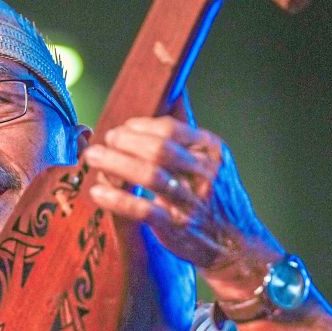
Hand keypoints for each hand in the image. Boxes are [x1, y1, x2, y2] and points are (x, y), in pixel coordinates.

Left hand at [83, 115, 282, 300]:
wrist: (238, 244)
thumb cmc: (216, 195)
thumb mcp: (211, 157)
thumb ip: (188, 125)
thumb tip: (174, 86)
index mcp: (212, 150)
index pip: (170, 128)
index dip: (139, 126)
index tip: (120, 128)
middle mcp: (205, 174)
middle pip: (158, 149)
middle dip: (125, 142)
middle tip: (104, 141)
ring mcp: (191, 202)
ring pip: (149, 176)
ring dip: (116, 164)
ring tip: (93, 158)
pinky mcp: (176, 227)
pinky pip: (142, 210)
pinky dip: (117, 199)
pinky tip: (97, 192)